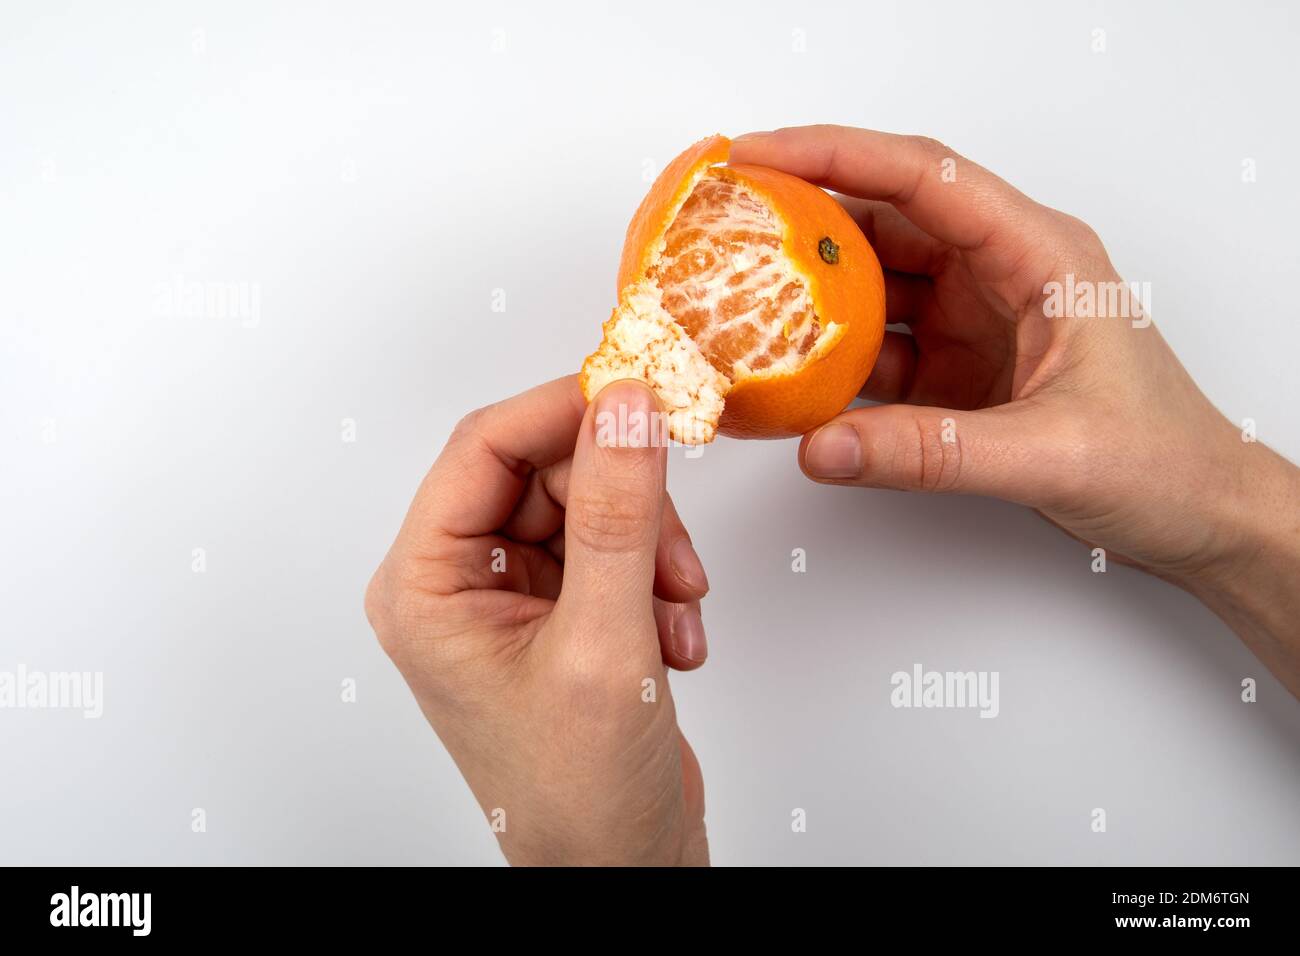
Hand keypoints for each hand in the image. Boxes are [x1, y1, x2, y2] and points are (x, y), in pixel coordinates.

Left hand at [365, 376, 710, 864]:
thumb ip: (618, 515)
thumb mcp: (605, 644)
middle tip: (673, 549)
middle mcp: (459, 582)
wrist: (621, 871)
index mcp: (426, 586)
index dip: (565, 411)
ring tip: (675, 613)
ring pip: (590, 506)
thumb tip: (627, 408)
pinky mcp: (560, 612)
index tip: (641, 394)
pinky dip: (656, 581)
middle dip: (627, 504)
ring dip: (650, 548)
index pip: (484, 447)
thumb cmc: (579, 795)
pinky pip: (613, 547)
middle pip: (547, 471)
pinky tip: (672, 640)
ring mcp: (512, 596)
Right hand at [731, 125, 1299, 695]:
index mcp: (1039, 255)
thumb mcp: (1049, 452)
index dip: (834, 155)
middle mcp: (1000, 274)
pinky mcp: (954, 372)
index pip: (923, 177)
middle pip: (883, 220)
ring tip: (739, 300)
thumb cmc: (1167, 459)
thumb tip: (826, 446)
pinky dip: (829, 363)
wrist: (1201, 516)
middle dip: (803, 216)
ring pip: (872, 286)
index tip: (759, 155)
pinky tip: (789, 377)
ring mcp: (973, 322)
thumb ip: (931, 452)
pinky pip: (875, 352)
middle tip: (726, 221)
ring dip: (809, 296)